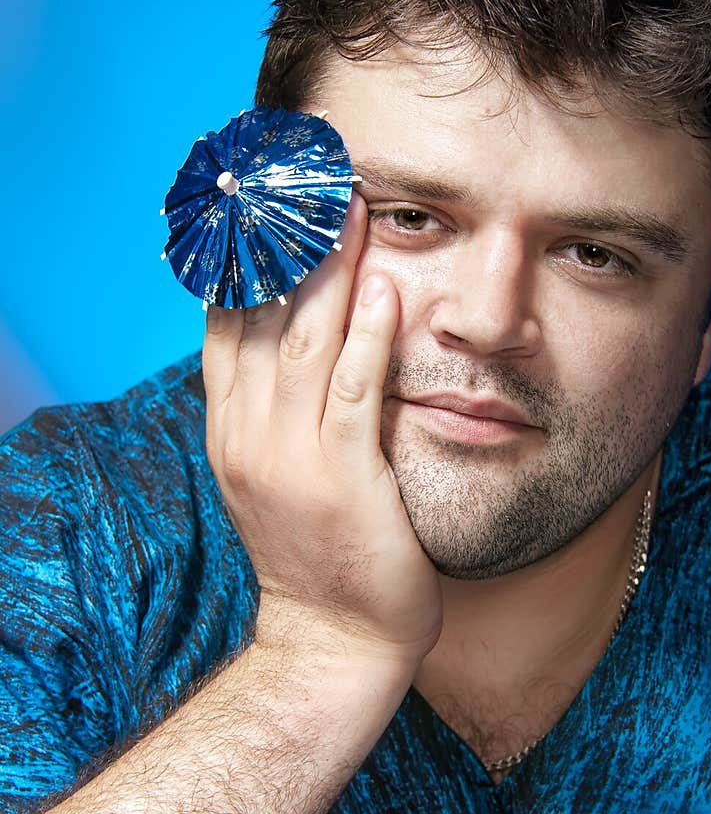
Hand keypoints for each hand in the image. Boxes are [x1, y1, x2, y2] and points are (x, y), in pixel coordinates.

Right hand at [202, 193, 442, 662]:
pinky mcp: (342, 478)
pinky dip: (367, 338)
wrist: (332, 639)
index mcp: (232, 427)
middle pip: (260, 315)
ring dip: (328, 269)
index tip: (266, 196)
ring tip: (348, 205)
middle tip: (308, 173)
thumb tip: (301, 335)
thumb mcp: (277, 472)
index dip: (245, 254)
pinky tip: (382, 289)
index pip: (225, 321)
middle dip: (284, 239)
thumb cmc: (316, 552)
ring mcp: (290, 456)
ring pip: (303, 341)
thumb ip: (277, 406)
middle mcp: (248, 433)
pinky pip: (354, 394)